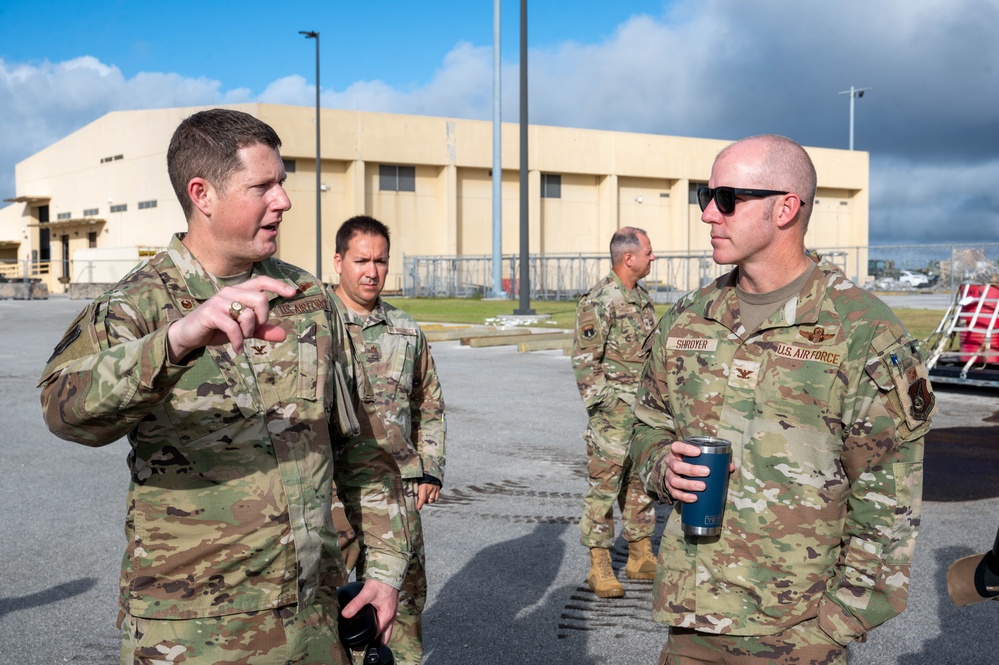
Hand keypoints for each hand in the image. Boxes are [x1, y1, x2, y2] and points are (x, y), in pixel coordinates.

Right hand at [167, 276, 296, 360]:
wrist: (189, 335)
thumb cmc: (217, 329)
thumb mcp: (243, 330)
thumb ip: (262, 330)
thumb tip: (284, 335)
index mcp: (239, 291)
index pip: (261, 281)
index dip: (278, 285)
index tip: (293, 293)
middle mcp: (230, 292)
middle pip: (260, 299)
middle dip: (262, 318)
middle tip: (253, 330)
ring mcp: (219, 301)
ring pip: (248, 313)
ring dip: (249, 331)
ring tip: (242, 339)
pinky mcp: (210, 313)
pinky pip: (233, 327)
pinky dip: (238, 341)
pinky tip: (237, 349)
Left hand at [341, 579, 398, 643]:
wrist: (389, 571)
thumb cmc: (380, 583)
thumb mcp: (366, 594)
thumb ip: (355, 605)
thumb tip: (344, 615)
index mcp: (387, 616)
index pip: (378, 634)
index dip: (369, 639)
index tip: (360, 643)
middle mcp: (391, 616)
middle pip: (385, 634)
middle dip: (377, 640)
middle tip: (365, 642)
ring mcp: (392, 611)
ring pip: (386, 628)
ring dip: (379, 632)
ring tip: (367, 634)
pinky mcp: (390, 607)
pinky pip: (386, 620)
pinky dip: (380, 624)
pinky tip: (372, 621)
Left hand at [416, 482, 440, 510]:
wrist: (430, 475)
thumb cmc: (422, 481)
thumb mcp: (418, 486)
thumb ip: (417, 493)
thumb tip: (415, 501)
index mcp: (423, 487)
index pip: (422, 498)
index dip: (420, 504)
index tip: (418, 509)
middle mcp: (430, 489)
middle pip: (427, 501)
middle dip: (424, 502)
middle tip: (421, 500)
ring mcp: (435, 490)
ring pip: (432, 500)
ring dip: (428, 501)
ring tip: (426, 498)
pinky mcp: (438, 490)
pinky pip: (436, 499)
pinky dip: (433, 499)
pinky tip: (430, 497)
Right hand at [660, 440, 734, 502]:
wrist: (674, 470)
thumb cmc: (689, 461)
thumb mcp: (695, 457)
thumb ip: (712, 460)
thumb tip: (730, 467)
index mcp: (676, 452)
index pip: (677, 447)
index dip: (686, 449)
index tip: (699, 452)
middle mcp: (670, 463)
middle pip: (677, 466)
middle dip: (692, 470)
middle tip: (706, 472)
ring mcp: (668, 476)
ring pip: (675, 481)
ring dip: (689, 484)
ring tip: (702, 487)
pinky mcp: (669, 487)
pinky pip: (674, 493)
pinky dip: (684, 496)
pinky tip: (694, 498)